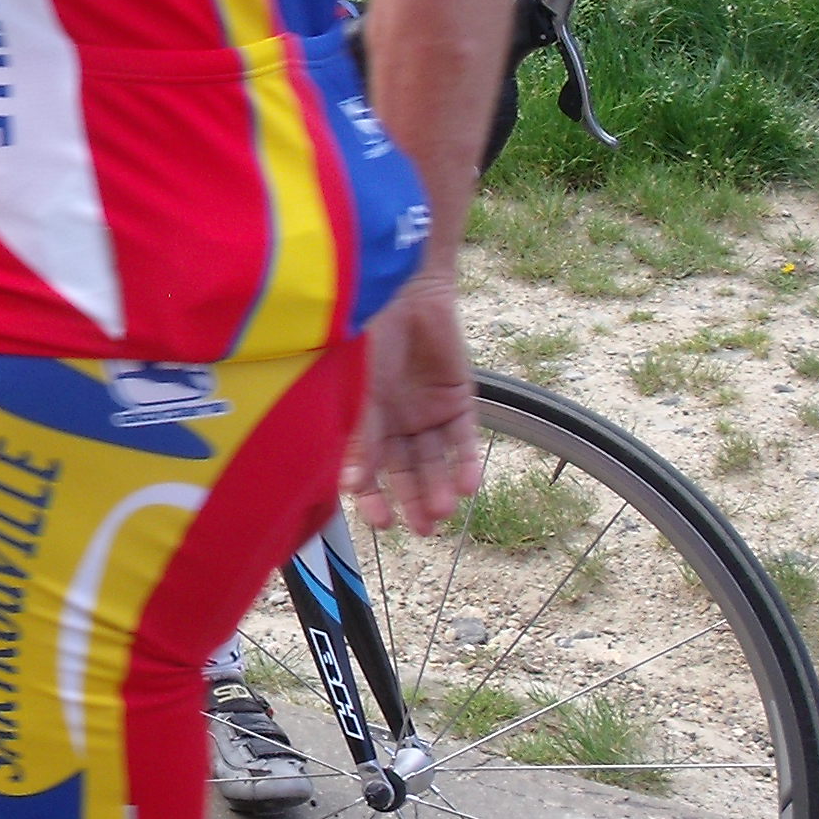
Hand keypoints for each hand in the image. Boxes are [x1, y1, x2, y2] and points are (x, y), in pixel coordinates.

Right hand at [343, 278, 481, 534]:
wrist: (404, 289)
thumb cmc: (365, 334)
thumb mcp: (358, 390)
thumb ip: (360, 435)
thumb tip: (350, 485)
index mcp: (362, 417)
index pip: (368, 467)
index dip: (373, 496)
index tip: (381, 522)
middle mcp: (395, 420)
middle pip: (406, 471)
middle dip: (414, 500)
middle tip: (423, 529)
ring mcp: (427, 411)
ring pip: (435, 460)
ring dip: (440, 486)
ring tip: (444, 511)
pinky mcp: (458, 400)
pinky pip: (464, 438)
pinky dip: (466, 462)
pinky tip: (468, 486)